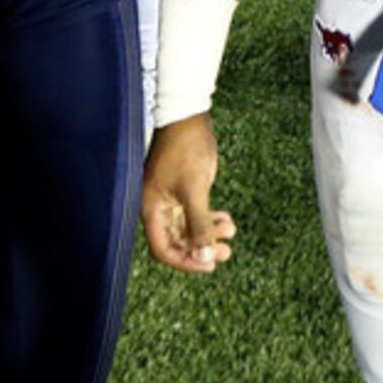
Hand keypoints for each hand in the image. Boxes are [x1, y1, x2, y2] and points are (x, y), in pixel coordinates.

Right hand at [141, 114, 235, 272]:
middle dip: (201, 249)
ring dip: (209, 234)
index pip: (163, 249)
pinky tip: (226, 220)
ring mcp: (171, 200)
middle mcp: (158, 208)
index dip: (185, 261)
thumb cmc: (185, 149)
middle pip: (177, 242)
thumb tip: (204, 257)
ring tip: (230, 230)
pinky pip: (195, 215)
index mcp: (151, 209)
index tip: (208, 264)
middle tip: (225, 252)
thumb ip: (198, 225)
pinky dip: (210, 220)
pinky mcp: (184, 191)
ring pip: (189, 229)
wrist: (187, 118)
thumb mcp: (194, 190)